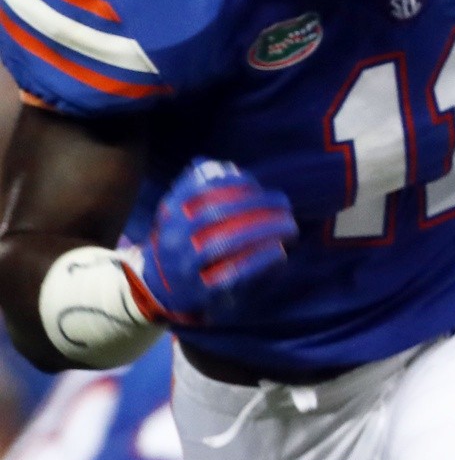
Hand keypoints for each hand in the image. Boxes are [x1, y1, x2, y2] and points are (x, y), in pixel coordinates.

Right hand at [134, 160, 296, 321]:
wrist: (160, 288)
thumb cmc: (184, 241)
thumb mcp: (182, 213)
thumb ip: (198, 188)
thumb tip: (226, 167)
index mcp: (170, 215)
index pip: (198, 190)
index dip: (230, 183)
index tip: (256, 183)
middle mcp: (173, 238)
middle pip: (214, 214)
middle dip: (255, 205)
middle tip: (284, 203)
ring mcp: (185, 266)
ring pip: (222, 244)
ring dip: (261, 231)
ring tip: (289, 226)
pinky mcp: (201, 291)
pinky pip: (231, 275)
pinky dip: (257, 261)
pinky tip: (279, 251)